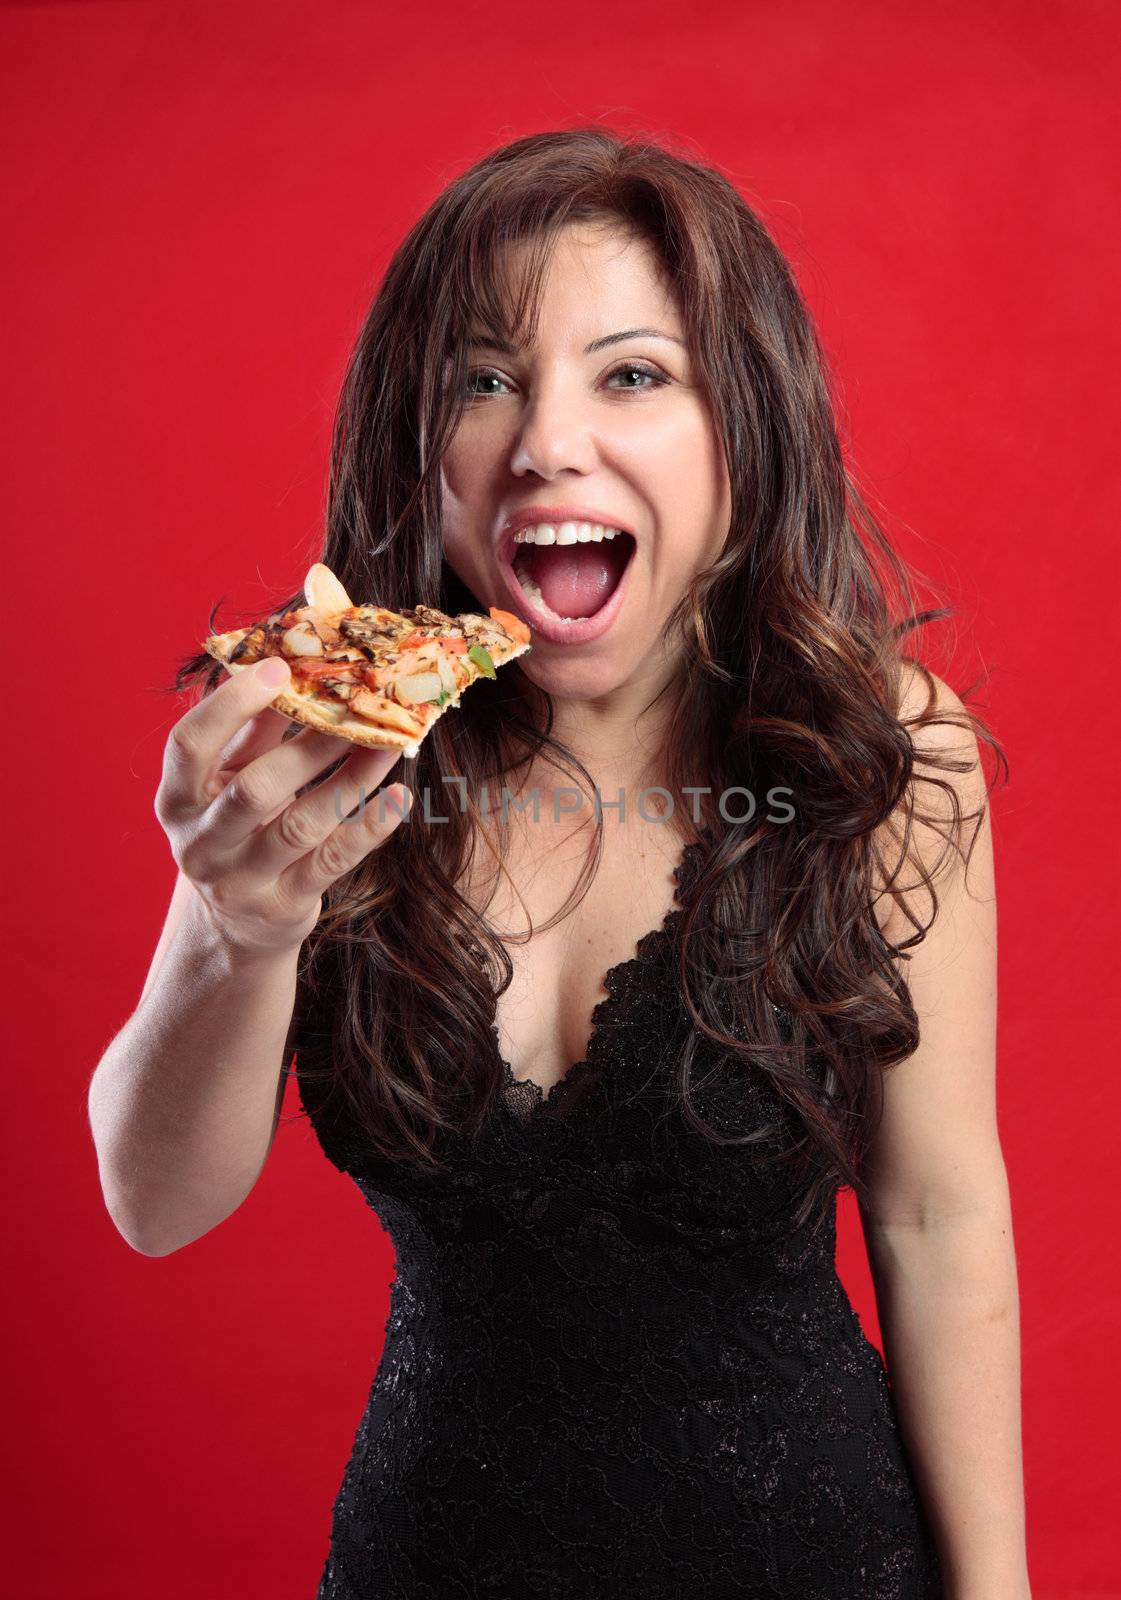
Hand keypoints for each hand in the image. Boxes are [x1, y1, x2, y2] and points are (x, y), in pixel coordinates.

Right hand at [154, 658, 410, 954]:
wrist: (234, 922)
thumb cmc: (237, 828)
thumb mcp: (232, 778)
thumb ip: (255, 729)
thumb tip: (293, 665)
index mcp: (178, 799)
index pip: (189, 745)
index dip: (230, 704)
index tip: (280, 667)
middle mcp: (201, 843)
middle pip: (254, 790)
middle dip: (309, 746)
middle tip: (357, 708)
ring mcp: (241, 880)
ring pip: (301, 825)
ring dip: (351, 780)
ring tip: (387, 744)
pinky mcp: (284, 906)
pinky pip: (333, 861)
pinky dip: (370, 827)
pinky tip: (400, 797)